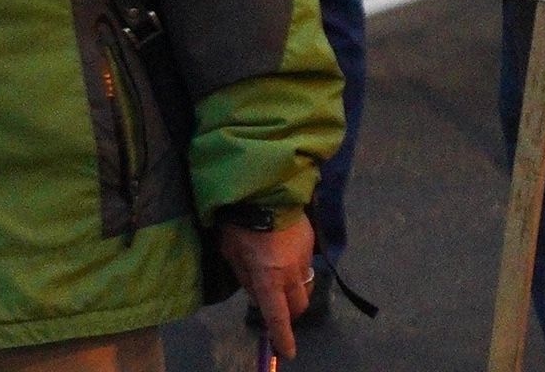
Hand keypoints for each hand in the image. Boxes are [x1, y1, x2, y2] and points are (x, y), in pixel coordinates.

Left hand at [219, 212, 314, 359]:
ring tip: (282, 285)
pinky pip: (306, 266)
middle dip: (290, 314)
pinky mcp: (311, 243)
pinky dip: (297, 271)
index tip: (287, 352)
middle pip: (299, 305)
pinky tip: (285, 257)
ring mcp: (305, 258)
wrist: (266, 191)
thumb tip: (257, 292)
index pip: (278, 317)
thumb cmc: (241, 227)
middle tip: (277, 310)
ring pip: (306, 287)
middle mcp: (291, 273)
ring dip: (296, 293)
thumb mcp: (233, 256)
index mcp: (269, 280)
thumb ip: (246, 278)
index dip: (283, 337)